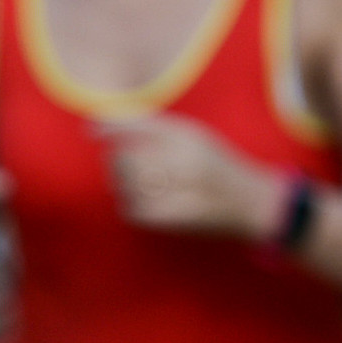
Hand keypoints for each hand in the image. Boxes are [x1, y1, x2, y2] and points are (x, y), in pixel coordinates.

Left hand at [99, 113, 284, 238]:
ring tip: (145, 185)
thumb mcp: (195, 135)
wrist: (253, 203)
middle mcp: (183, 161)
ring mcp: (178, 191)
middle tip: (127, 166)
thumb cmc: (217, 165)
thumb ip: (154, 127)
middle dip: (117, 162)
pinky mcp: (173, 218)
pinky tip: (148, 202)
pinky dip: (132, 206)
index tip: (88, 131)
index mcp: (189, 136)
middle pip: (125, 158)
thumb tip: (101, 124)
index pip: (137, 125)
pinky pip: (132, 209)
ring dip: (124, 185)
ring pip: (126, 185)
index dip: (108, 126)